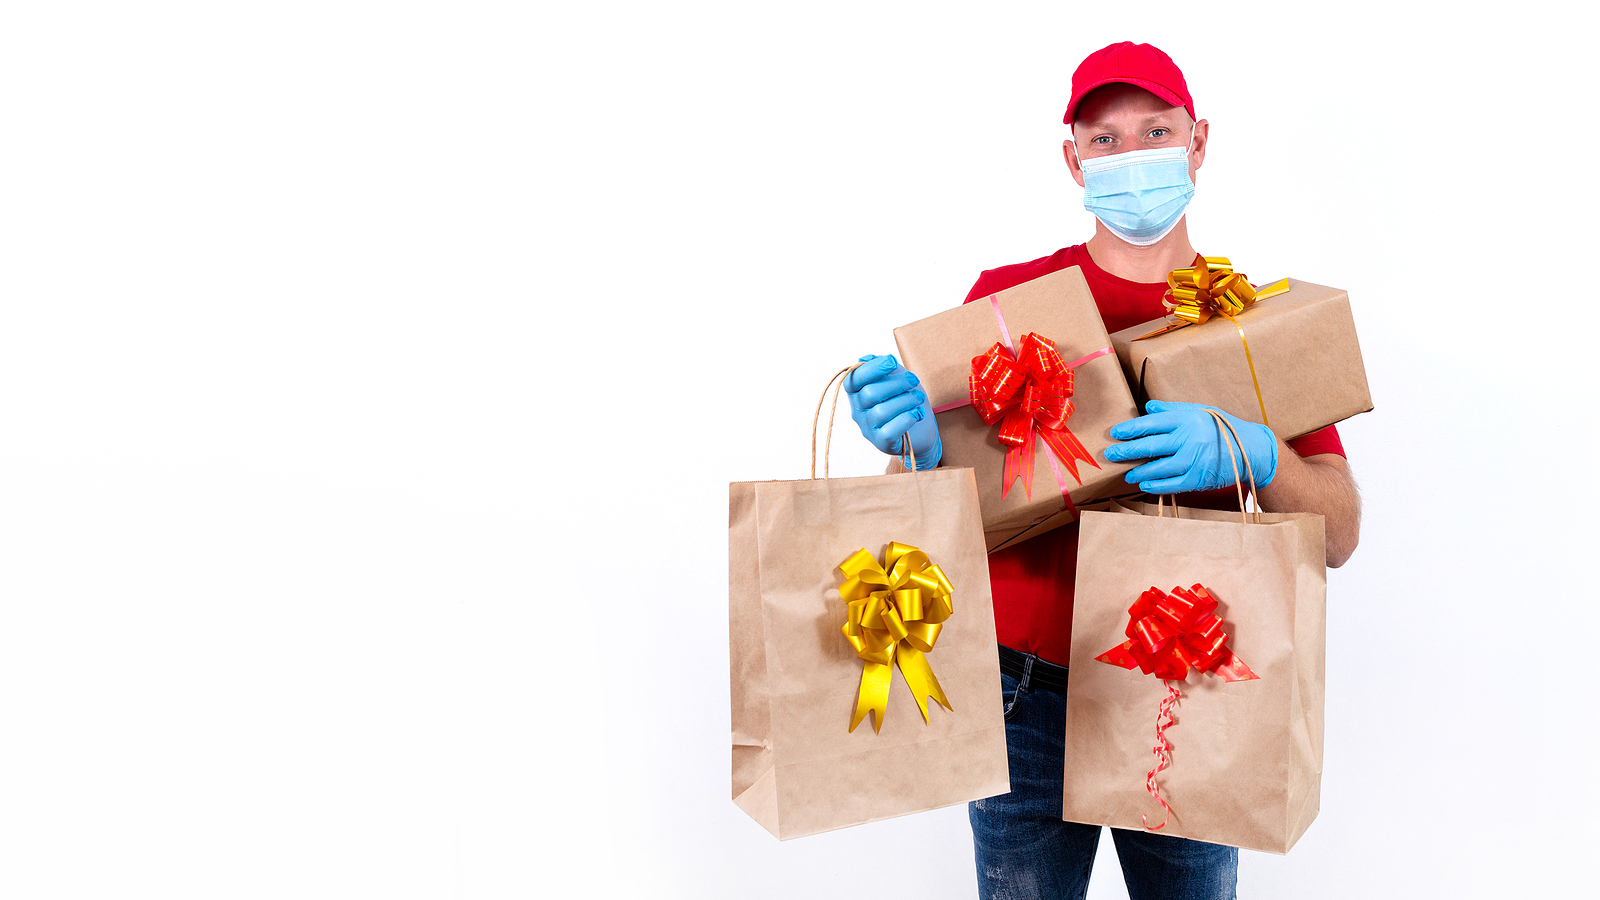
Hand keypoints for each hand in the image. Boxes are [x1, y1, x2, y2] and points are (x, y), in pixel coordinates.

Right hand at [845, 355, 941, 469]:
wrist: (921, 429)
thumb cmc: (905, 401)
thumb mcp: (896, 378)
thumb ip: (882, 368)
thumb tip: (865, 358)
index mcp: (857, 393)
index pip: (853, 379)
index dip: (871, 368)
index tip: (892, 361)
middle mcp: (858, 412)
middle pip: (869, 394)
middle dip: (896, 383)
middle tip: (914, 380)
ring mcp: (868, 429)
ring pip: (881, 412)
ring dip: (906, 400)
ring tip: (919, 398)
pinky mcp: (882, 443)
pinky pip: (890, 431)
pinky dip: (907, 419)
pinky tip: (917, 413)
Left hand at [1103, 400, 1277, 492]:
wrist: (1251, 450)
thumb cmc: (1222, 428)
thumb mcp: (1200, 411)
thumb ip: (1173, 409)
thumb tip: (1148, 407)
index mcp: (1188, 419)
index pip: (1152, 423)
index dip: (1131, 429)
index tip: (1115, 432)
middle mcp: (1189, 438)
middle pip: (1151, 445)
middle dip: (1127, 450)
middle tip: (1111, 453)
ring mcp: (1194, 460)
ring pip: (1159, 467)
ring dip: (1139, 471)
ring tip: (1126, 474)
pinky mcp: (1198, 478)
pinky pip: (1172, 484)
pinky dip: (1156, 485)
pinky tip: (1144, 484)